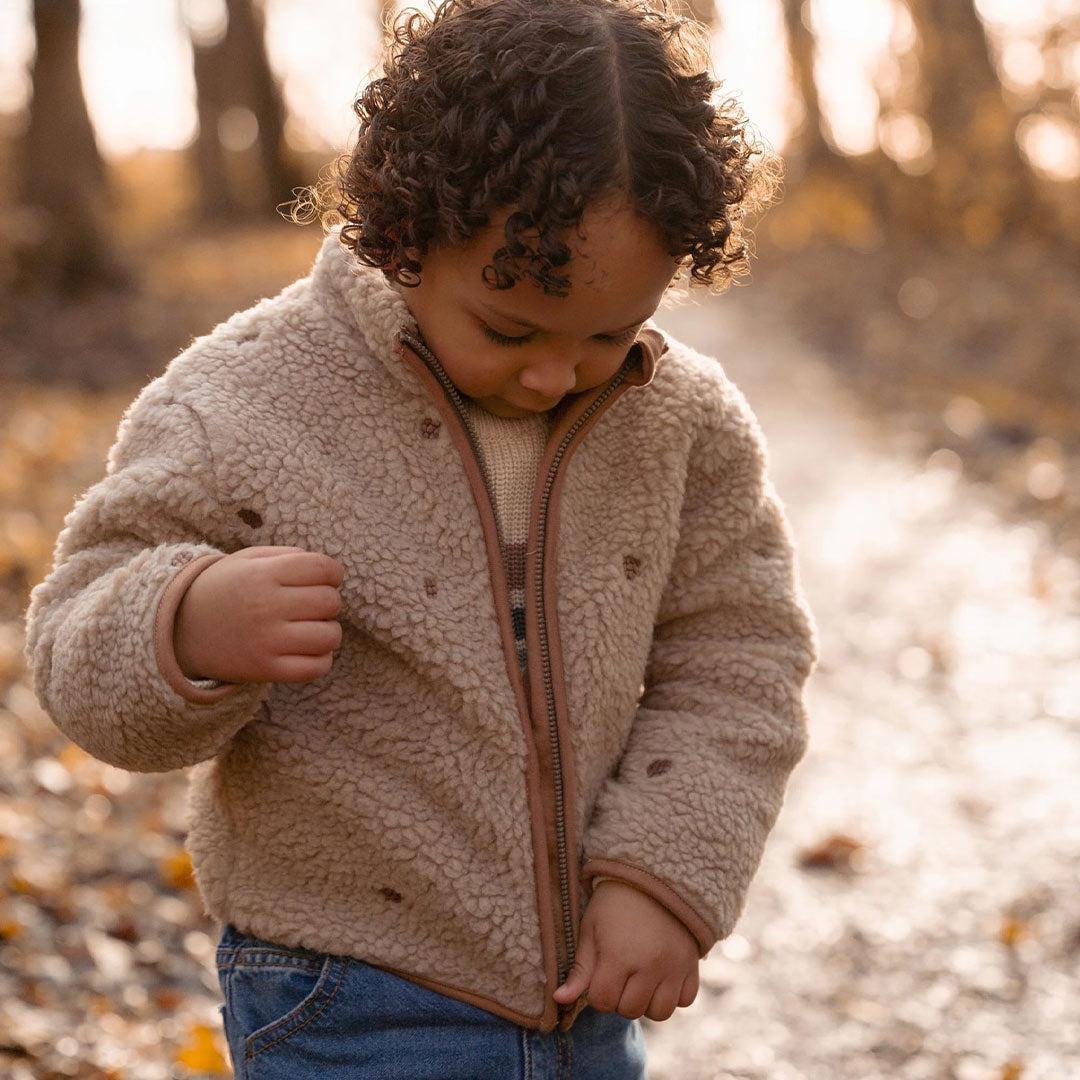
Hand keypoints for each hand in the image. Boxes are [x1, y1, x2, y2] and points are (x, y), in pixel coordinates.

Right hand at [173, 546, 344, 683]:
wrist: (179, 627)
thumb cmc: (226, 588)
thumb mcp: (249, 559)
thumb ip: (290, 556)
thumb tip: (331, 572)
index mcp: (263, 574)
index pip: (324, 568)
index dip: (333, 573)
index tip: (325, 580)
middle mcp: (266, 606)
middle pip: (330, 602)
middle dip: (328, 602)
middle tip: (311, 606)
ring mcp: (266, 640)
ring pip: (329, 636)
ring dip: (328, 632)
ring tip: (311, 629)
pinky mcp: (264, 669)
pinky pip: (315, 668)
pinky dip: (321, 660)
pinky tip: (307, 651)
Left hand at [552, 880, 699, 1020]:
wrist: (653, 877)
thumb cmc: (614, 903)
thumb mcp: (591, 929)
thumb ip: (579, 969)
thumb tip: (559, 999)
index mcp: (619, 956)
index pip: (602, 1002)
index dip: (597, 992)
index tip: (601, 973)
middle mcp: (649, 966)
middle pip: (630, 1010)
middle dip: (620, 997)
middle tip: (620, 973)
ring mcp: (674, 967)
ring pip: (659, 1013)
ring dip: (646, 1002)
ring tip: (640, 979)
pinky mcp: (692, 965)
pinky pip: (685, 1000)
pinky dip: (673, 995)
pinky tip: (662, 976)